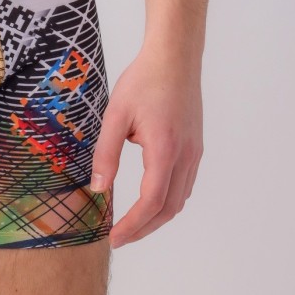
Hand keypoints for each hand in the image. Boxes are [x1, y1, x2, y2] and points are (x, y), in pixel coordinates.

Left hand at [90, 44, 202, 247]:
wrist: (175, 57)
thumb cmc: (144, 80)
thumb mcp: (116, 114)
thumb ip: (107, 152)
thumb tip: (99, 188)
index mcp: (165, 150)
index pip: (151, 202)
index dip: (133, 225)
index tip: (115, 237)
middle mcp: (185, 156)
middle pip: (168, 208)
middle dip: (144, 228)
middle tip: (121, 236)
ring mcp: (194, 152)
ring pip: (179, 199)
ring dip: (157, 216)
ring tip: (133, 222)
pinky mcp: (195, 146)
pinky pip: (185, 184)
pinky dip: (168, 199)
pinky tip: (151, 197)